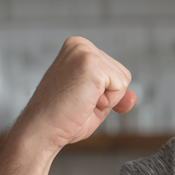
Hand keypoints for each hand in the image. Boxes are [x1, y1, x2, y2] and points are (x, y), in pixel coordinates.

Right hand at [11, 37, 135, 152]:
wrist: (41, 130)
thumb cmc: (63, 118)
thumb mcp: (95, 101)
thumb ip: (115, 93)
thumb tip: (132, 96)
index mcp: (77, 47)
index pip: (114, 71)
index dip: (105, 94)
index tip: (78, 98)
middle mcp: (80, 44)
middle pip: (122, 74)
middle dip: (108, 96)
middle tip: (79, 102)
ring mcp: (85, 52)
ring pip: (123, 80)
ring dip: (107, 99)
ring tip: (80, 102)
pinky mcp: (91, 64)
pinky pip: (121, 87)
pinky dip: (107, 102)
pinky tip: (84, 102)